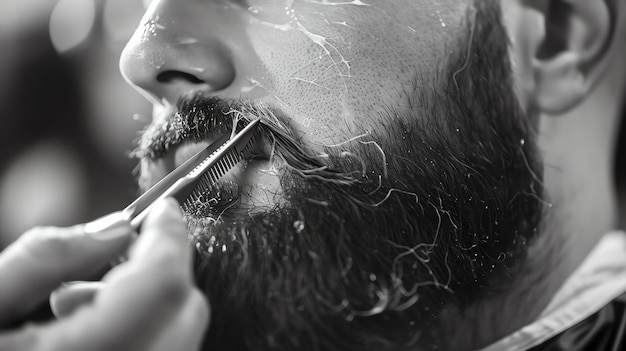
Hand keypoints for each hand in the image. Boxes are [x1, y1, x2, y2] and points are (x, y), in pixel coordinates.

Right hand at [0, 198, 208, 350]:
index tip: (163, 212)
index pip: (163, 285)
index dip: (170, 239)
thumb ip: (46, 257)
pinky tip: (88, 337)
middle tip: (107, 258)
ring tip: (72, 306)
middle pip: (185, 312)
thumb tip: (117, 228)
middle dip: (158, 271)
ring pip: (181, 336)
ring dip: (149, 305)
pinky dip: (145, 334)